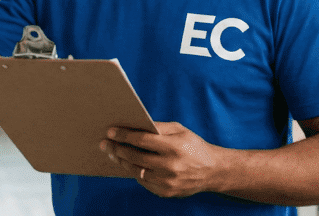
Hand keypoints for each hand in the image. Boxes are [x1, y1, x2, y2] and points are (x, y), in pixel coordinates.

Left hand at [100, 121, 223, 197]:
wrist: (212, 171)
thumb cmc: (193, 146)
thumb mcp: (180, 130)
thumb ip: (159, 128)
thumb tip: (135, 125)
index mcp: (174, 147)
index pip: (142, 140)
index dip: (124, 136)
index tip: (111, 132)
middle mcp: (170, 166)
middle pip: (135, 157)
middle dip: (117, 149)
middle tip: (105, 144)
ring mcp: (167, 182)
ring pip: (136, 171)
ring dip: (122, 161)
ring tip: (114, 154)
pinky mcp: (166, 192)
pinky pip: (143, 182)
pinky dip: (134, 172)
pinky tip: (128, 164)